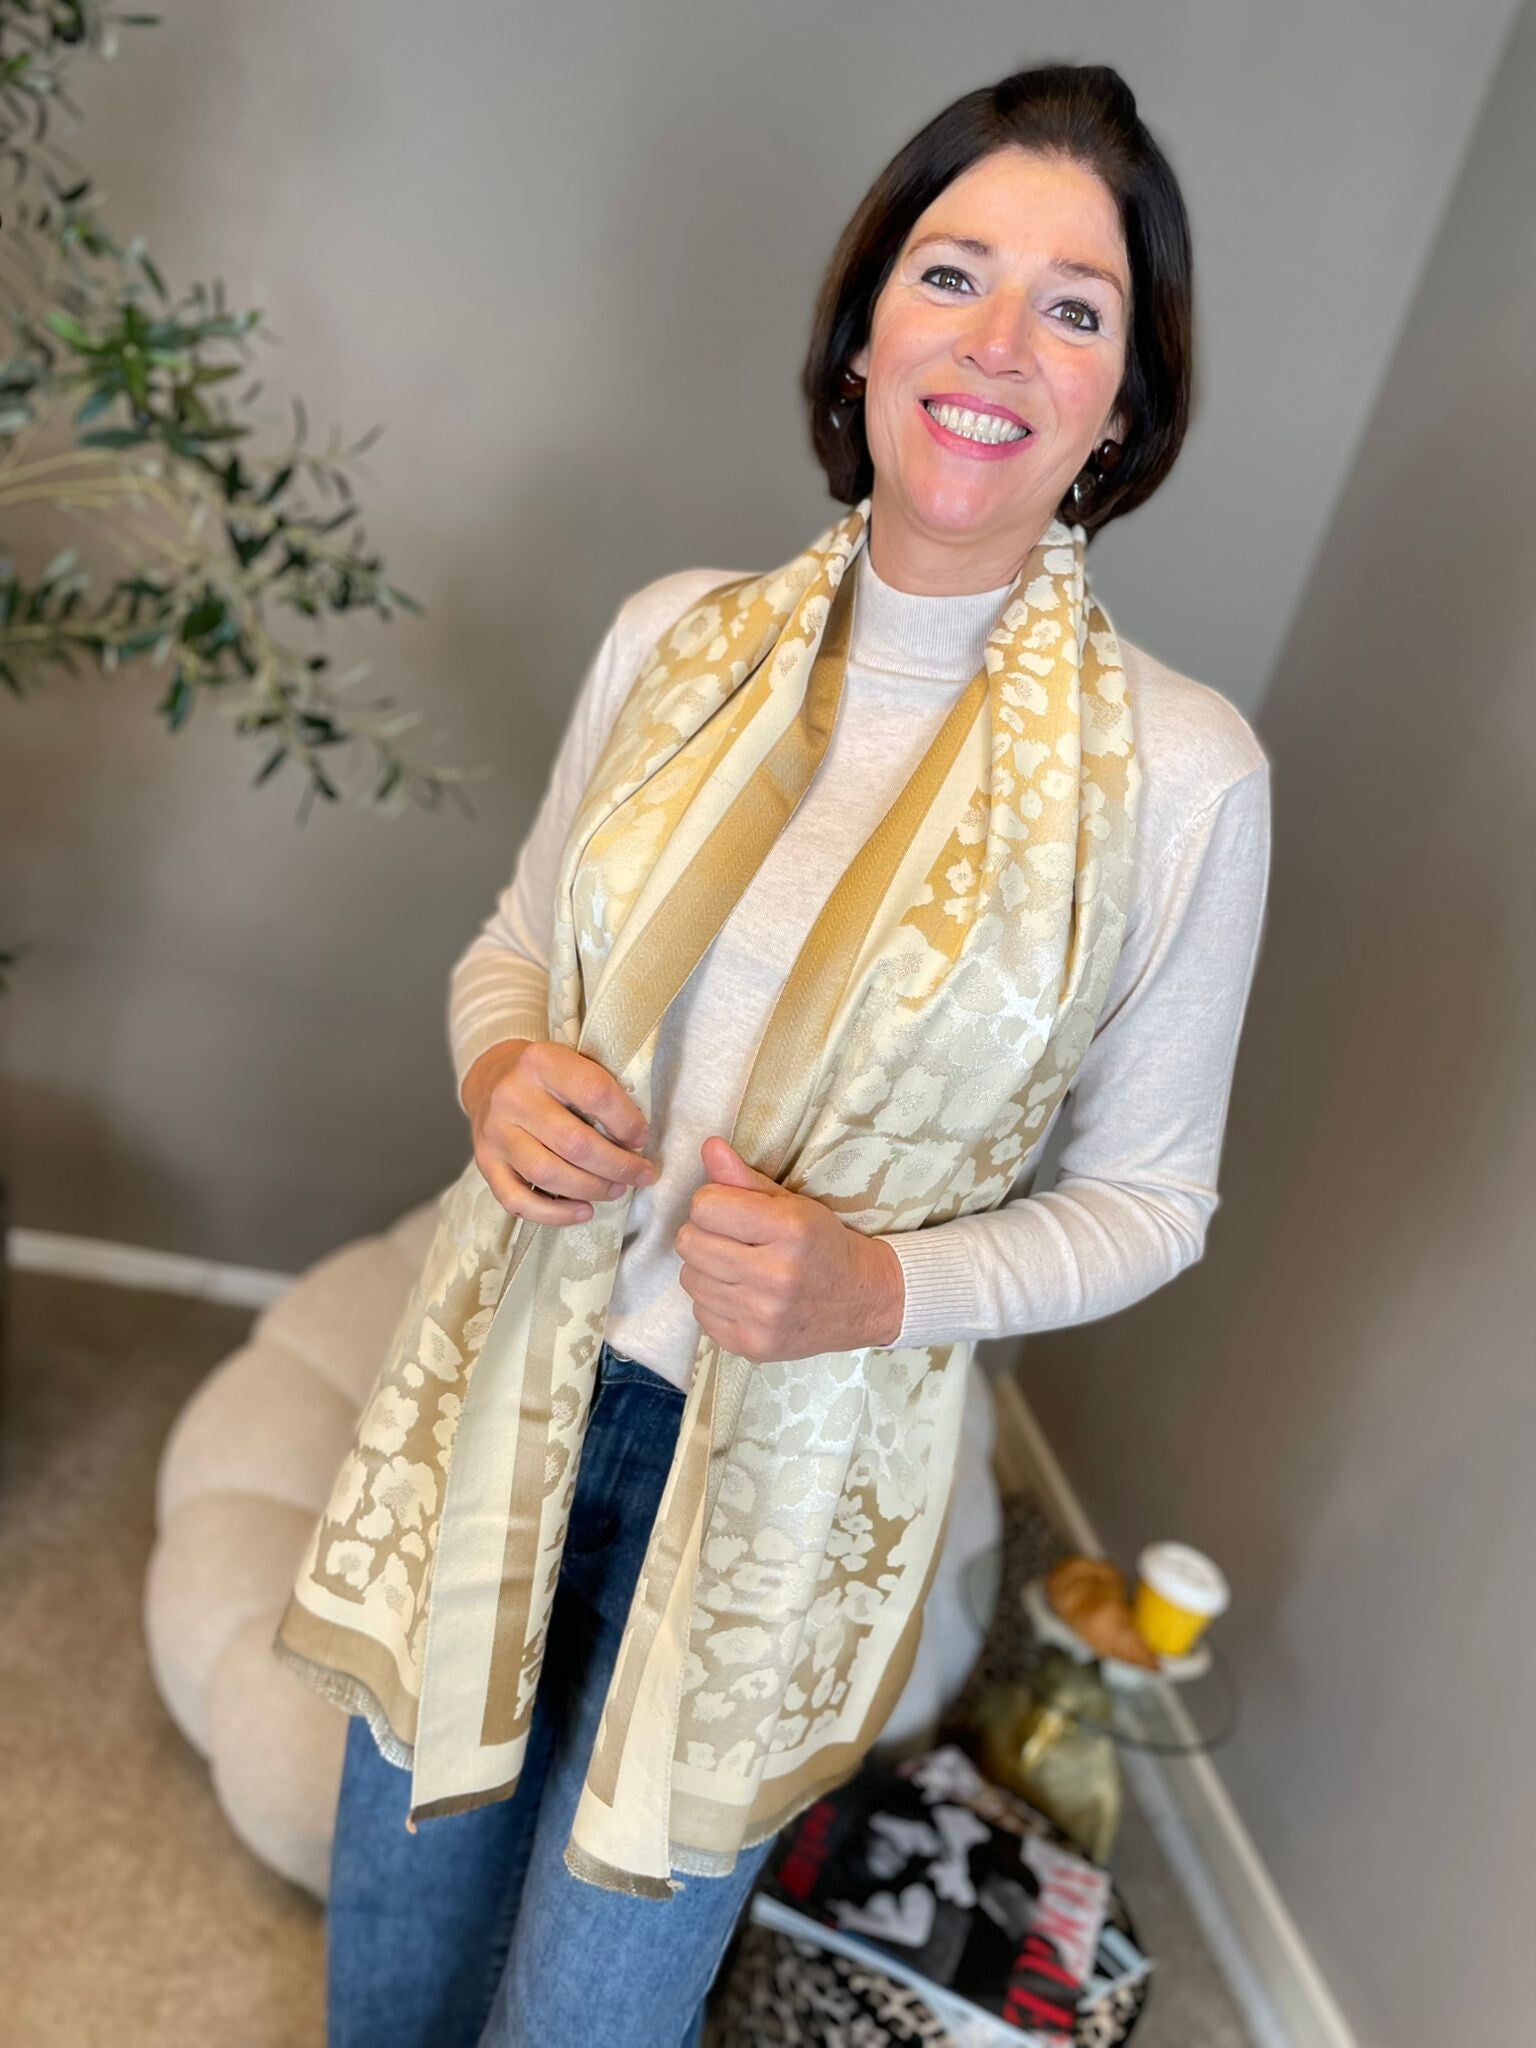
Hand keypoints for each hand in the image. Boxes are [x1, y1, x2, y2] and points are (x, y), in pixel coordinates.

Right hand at [460, 1038, 657, 1226]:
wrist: (490, 1078)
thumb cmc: (547, 1077)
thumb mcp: (572, 1062)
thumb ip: (600, 1091)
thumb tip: (635, 1141)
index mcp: (541, 1062)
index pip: (595, 1093)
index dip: (626, 1121)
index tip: (641, 1139)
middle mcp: (513, 1096)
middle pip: (574, 1143)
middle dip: (617, 1165)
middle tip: (640, 1174)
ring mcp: (495, 1133)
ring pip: (547, 1174)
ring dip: (591, 1189)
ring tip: (616, 1189)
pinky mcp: (485, 1163)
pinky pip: (517, 1201)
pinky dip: (555, 1214)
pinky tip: (583, 1211)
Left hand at [675, 1135, 905, 1361]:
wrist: (862, 1301)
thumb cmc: (822, 1244)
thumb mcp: (793, 1204)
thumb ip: (745, 1178)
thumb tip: (708, 1146)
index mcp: (789, 1230)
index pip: (705, 1206)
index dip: (713, 1202)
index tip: (732, 1209)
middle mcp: (775, 1275)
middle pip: (689, 1243)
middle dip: (704, 1234)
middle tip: (732, 1238)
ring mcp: (761, 1316)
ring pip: (690, 1278)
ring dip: (707, 1268)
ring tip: (739, 1266)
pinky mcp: (749, 1345)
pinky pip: (699, 1311)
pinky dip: (714, 1300)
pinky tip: (743, 1294)